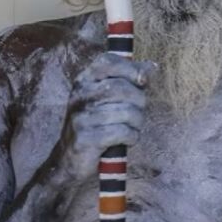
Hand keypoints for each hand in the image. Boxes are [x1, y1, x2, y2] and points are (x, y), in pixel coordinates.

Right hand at [57, 53, 155, 181]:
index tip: (142, 81)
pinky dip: (132, 136)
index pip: (108, 61)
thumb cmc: (96, 124)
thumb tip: (152, 67)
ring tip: (133, 127)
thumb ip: (128, 80)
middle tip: (139, 110)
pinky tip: (127, 139)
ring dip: (137, 122)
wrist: (69, 160)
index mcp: (85, 80)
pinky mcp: (86, 139)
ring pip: (126, 112)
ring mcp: (81, 117)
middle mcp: (80, 95)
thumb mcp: (107, 98)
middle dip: (139, 100)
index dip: (130, 68)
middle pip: (121, 88)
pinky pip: (122, 132)